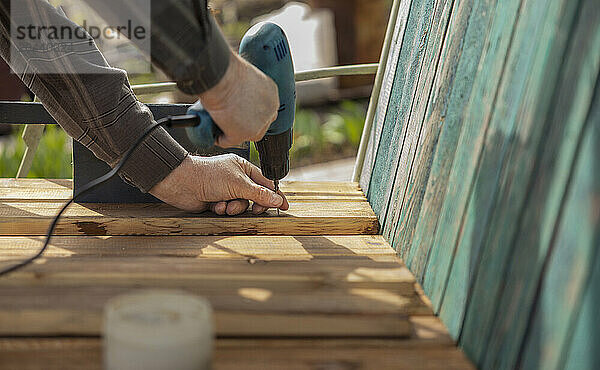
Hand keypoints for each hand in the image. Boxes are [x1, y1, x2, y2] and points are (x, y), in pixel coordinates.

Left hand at [149, 154, 288, 214]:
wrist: (182, 183)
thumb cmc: (208, 176)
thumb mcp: (238, 184)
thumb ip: (259, 194)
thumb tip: (278, 200)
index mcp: (244, 168)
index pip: (266, 183)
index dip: (275, 195)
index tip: (284, 206)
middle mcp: (236, 179)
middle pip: (255, 197)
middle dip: (252, 204)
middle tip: (254, 210)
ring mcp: (226, 190)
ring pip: (241, 205)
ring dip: (235, 208)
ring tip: (225, 205)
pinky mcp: (217, 201)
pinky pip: (228, 210)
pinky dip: (222, 209)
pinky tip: (214, 205)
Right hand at [197, 52, 278, 147]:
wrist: (222, 75)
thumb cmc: (227, 69)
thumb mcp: (243, 77)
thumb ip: (244, 87)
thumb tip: (234, 93)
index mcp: (271, 93)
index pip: (266, 109)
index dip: (252, 113)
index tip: (240, 113)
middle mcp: (270, 109)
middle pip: (260, 124)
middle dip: (246, 125)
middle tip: (230, 122)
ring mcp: (259, 123)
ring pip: (247, 135)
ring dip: (234, 132)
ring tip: (220, 127)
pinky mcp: (244, 133)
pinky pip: (230, 141)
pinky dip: (221, 139)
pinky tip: (213, 134)